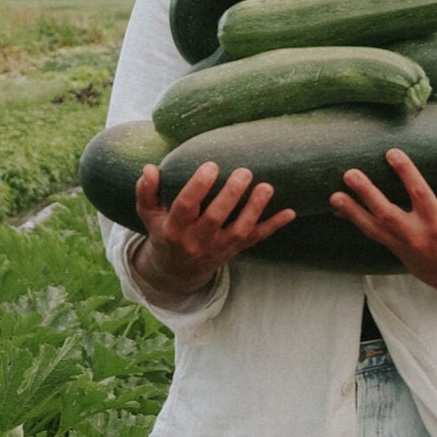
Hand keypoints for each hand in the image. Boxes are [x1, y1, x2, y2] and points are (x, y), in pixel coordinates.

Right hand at [133, 160, 294, 293]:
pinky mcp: (235, 249)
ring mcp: (219, 247)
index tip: (211, 166)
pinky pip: (256, 239)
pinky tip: (290, 213)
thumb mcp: (149, 215)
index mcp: (174, 229)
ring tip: (266, 187)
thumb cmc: (164, 232)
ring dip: (254, 210)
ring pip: (239, 231)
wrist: (177, 271)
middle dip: (230, 196)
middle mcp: (197, 240)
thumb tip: (149, 169)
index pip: (186, 207)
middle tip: (244, 172)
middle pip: (215, 219)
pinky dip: (273, 226)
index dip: (198, 187)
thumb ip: (146, 192)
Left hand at [330, 146, 436, 309]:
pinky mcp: (395, 250)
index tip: (391, 152)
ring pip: (373, 228)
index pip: (420, 194)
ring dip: (352, 211)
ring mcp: (403, 246)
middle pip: (388, 214)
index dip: (406, 173)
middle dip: (367, 194)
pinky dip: (355, 220)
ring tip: (334, 195)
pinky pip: (372, 234)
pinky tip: (339, 208)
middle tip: (350, 173)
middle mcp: (418, 236)